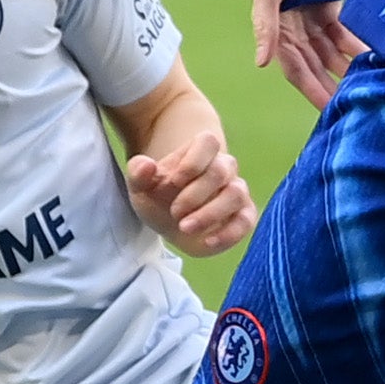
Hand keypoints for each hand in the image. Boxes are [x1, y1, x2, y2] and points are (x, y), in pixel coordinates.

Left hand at [126, 125, 256, 255]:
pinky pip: (246, 221)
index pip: (208, 142)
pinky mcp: (243, 216)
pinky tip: (207, 242)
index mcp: (200, 152)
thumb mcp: (140, 186)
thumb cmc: (158, 197)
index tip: (172, 182)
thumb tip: (147, 166)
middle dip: (195, 194)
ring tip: (185, 227)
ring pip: (236, 194)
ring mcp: (236, 191)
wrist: (169, 222)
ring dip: (210, 213)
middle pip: (220, 170)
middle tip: (174, 212)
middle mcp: (224, 168)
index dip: (192, 162)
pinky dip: (228, 233)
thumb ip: (138, 173)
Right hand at [251, 0, 366, 110]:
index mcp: (275, 28)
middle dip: (334, 87)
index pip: (295, 68)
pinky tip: (375, 61)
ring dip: (347, 70)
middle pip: (316, 66)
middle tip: (357, 109)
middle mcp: (293, 29)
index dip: (313, 90)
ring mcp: (312, 20)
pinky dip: (356, 47)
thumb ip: (264, 24)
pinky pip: (344, 35)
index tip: (331, 111)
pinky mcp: (330, 9)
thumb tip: (261, 62)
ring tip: (371, 89)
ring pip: (332, 54)